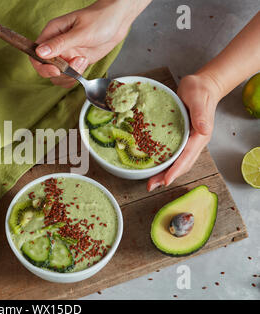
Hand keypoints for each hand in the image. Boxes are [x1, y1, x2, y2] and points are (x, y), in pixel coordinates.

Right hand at [30, 0, 150, 87]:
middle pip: (45, 69)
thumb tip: (40, 52)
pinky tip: (84, 64)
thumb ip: (60, 43)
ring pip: (57, 76)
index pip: (35, 54)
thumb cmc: (100, 19)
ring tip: (82, 61)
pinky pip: (69, 77)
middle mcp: (56, 46)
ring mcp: (65, 55)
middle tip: (74, 66)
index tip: (56, 70)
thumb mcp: (80, 32)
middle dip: (59, 73)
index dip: (42, 65)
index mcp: (52, 33)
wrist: (118, 21)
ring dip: (69, 75)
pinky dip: (75, 77)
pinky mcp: (75, 63)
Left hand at [147, 73, 221, 190]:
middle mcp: (196, 141)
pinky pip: (174, 154)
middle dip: (167, 177)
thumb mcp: (198, 98)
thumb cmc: (200, 89)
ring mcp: (190, 141)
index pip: (187, 156)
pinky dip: (165, 163)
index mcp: (201, 135)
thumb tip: (203, 129)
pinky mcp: (183, 138)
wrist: (203, 85)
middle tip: (151, 186)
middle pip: (182, 164)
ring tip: (151, 182)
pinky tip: (154, 166)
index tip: (166, 180)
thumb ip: (199, 113)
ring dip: (165, 173)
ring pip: (178, 162)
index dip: (176, 169)